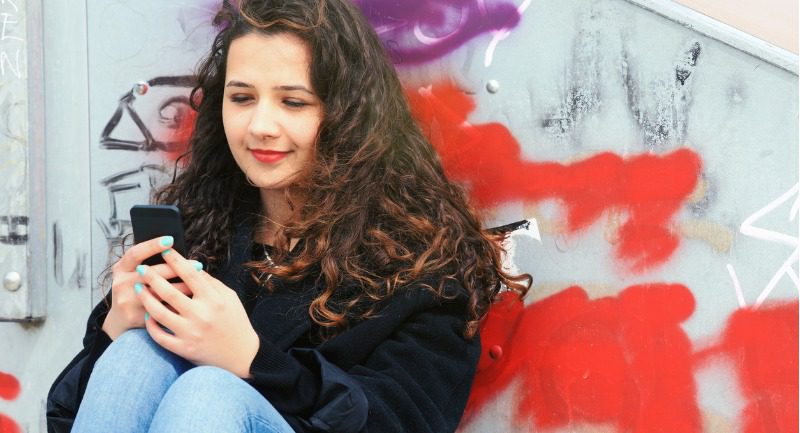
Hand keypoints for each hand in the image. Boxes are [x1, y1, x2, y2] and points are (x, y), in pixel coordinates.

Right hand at [102, 236, 190, 339]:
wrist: (122, 319)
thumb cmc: (135, 288)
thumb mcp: (134, 273)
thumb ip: (149, 263)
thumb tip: (176, 253)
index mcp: (121, 268)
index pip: (136, 253)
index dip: (152, 245)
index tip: (170, 240)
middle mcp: (121, 283)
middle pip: (152, 272)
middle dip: (177, 268)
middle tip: (198, 264)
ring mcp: (127, 301)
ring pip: (159, 292)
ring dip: (183, 287)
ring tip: (200, 283)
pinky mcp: (135, 316)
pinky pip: (161, 309)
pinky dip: (178, 304)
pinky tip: (192, 301)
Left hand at [135, 248, 259, 377]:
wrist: (242, 355)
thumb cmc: (236, 322)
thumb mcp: (230, 297)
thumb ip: (211, 283)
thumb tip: (191, 267)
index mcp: (214, 299)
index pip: (190, 274)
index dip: (175, 260)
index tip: (164, 251)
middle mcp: (201, 315)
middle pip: (169, 291)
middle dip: (152, 277)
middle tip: (141, 268)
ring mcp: (191, 333)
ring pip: (158, 312)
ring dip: (145, 298)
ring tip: (138, 288)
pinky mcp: (184, 348)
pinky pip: (159, 335)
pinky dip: (150, 324)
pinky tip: (147, 315)